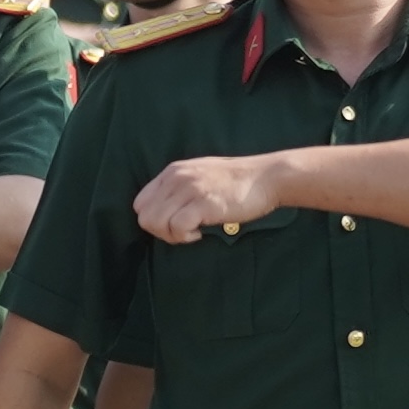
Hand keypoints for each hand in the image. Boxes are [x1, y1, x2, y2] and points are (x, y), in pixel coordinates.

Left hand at [134, 150, 288, 242]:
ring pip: (156, 223)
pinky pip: (176, 228)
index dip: (154, 219)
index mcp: (172, 172)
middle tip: (184, 232)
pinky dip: (185, 236)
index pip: (140, 203)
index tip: (175, 223)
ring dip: (173, 235)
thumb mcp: (199, 175)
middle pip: (144, 217)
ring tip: (194, 231)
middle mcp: (176, 178)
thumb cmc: (236, 182)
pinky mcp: (203, 204)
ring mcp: (189, 190)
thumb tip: (162, 213)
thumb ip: (178, 188)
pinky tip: (201, 233)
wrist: (267, 177)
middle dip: (161, 231)